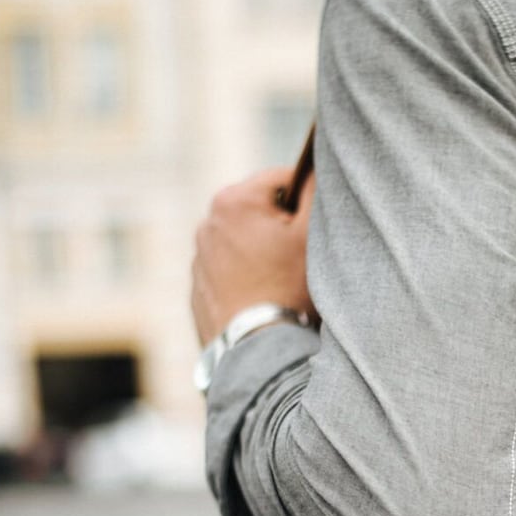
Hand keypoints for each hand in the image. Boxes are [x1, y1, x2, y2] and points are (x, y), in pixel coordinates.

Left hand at [191, 166, 316, 345]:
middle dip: (283, 228)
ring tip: (283, 285)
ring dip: (265, 253)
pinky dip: (248, 279)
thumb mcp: (312, 233)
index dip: (307, 201)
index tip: (316, 230)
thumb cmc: (288, 288)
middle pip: (261, 211)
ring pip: (245, 242)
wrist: (257, 350)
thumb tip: (315, 166)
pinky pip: (230, 273)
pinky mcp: (199, 289)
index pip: (283, 179)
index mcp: (233, 200)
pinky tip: (266, 301)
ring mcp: (199, 258)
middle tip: (302, 260)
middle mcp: (207, 223)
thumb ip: (315, 190)